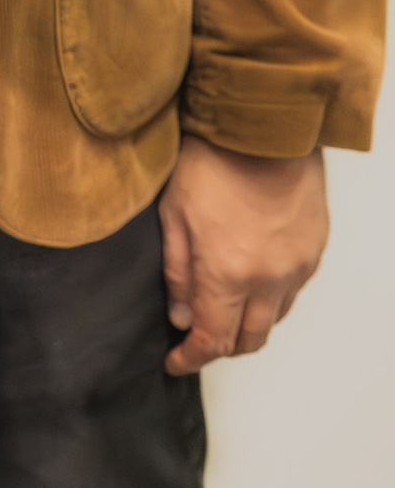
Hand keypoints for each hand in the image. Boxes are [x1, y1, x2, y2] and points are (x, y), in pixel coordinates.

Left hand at [157, 133, 327, 374]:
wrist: (265, 125)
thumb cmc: (213, 160)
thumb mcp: (174, 213)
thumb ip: (177, 272)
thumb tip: (180, 316)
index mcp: (228, 273)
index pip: (212, 339)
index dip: (191, 358)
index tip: (175, 361)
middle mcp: (269, 279)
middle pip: (248, 340)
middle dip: (220, 347)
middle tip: (196, 338)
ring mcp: (297, 267)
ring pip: (273, 319)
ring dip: (247, 324)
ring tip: (222, 308)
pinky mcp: (314, 251)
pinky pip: (292, 291)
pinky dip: (270, 298)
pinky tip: (251, 281)